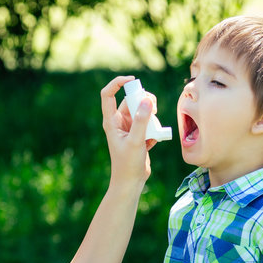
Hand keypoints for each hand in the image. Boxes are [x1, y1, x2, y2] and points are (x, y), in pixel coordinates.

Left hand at [101, 76, 155, 193]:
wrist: (130, 182)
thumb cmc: (128, 164)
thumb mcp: (135, 141)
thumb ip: (142, 121)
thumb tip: (147, 100)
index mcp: (111, 121)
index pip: (108, 94)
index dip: (118, 83)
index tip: (133, 81)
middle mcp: (118, 122)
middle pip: (130, 100)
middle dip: (143, 100)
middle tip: (154, 108)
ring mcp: (128, 128)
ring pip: (141, 111)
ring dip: (150, 116)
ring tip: (154, 129)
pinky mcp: (137, 135)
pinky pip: (147, 124)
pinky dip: (153, 129)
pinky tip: (152, 142)